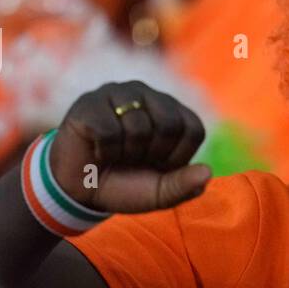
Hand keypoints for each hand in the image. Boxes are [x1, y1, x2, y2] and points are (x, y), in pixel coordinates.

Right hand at [49, 81, 210, 213]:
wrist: (80, 192)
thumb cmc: (125, 185)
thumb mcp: (160, 193)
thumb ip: (185, 186)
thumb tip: (207, 172)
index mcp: (171, 111)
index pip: (193, 129)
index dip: (177, 158)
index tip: (158, 164)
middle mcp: (147, 95)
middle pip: (169, 124)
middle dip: (153, 154)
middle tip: (134, 159)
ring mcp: (117, 94)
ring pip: (138, 127)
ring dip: (126, 154)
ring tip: (116, 154)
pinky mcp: (90, 103)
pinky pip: (108, 131)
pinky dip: (104, 152)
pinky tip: (97, 150)